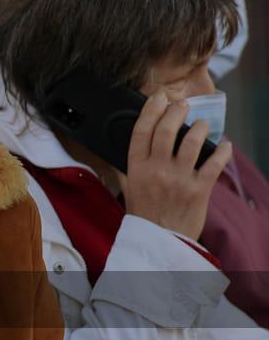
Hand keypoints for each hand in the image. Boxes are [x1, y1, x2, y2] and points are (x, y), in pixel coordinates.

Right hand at [121, 91, 232, 239]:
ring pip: (191, 143)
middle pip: (166, 131)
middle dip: (176, 112)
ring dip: (199, 128)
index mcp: (136, 168)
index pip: (141, 132)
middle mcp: (156, 170)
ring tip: (202, 124)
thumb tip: (115, 153)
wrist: (159, 241)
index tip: (158, 97)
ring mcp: (178, 180)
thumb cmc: (143, 215)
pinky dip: (222, 151)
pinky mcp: (199, 190)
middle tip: (183, 104)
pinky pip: (214, 164)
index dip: (150, 110)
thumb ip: (123, 169)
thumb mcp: (127, 189)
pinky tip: (223, 145)